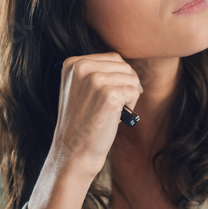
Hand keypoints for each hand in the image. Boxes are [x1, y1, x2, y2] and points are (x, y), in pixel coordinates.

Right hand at [49, 52, 142, 180]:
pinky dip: (131, 107)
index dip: (121, 77)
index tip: (114, 95)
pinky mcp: (109, 94)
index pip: (113, 58)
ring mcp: (95, 80)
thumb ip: (97, 72)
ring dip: (129, 96)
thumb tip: (128, 66)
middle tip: (117, 106)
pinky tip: (116, 117)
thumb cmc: (82, 121)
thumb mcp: (81, 88)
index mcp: (73, 63)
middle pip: (124, 66)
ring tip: (113, 112)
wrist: (74, 150)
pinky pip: (135, 92)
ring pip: (132, 79)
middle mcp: (81, 67)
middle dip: (127, 85)